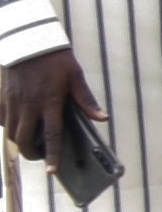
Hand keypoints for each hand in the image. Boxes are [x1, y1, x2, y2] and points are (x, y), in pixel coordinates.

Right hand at [3, 47, 98, 167]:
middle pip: (25, 140)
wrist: (28, 40)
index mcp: (50, 102)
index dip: (53, 155)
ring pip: (12, 133)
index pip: (52, 135)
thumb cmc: (56, 58)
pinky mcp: (2, 98)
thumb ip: (86, 100)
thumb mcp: (75, 76)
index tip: (53, 171)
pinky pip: (3, 120)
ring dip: (21, 142)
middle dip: (32, 153)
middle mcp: (29, 105)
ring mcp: (13, 103)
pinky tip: (19, 125)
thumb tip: (102, 118)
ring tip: (32, 142)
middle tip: (42, 156)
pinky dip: (9, 127)